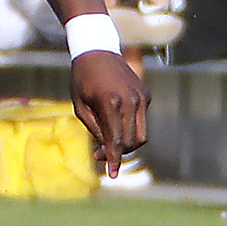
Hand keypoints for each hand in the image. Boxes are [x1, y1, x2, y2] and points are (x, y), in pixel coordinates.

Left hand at [70, 50, 147, 175]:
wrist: (98, 50)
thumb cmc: (82, 79)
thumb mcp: (80, 106)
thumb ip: (94, 129)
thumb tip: (106, 150)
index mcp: (110, 103)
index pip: (116, 141)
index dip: (114, 160)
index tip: (113, 175)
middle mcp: (130, 101)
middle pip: (131, 141)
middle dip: (118, 153)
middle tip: (99, 155)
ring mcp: (141, 97)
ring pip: (141, 134)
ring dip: (128, 145)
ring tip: (109, 144)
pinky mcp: (145, 95)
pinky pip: (141, 120)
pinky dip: (131, 128)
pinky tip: (115, 123)